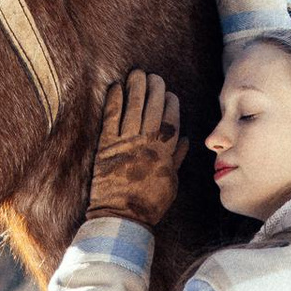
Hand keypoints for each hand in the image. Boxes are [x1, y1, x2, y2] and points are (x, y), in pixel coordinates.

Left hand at [87, 71, 185, 226]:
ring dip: (136, 88)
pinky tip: (116, 87)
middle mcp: (147, 144)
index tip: (170, 94)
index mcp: (164, 153)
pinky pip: (111, 117)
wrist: (121, 217)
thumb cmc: (148, 204)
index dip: (171, 105)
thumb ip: (176, 160)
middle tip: (155, 77)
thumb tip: (183, 141)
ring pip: (134, 108)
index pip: (171, 121)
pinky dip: (115, 100)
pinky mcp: (106, 145)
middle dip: (156, 90)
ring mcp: (126, 143)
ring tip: (137, 73)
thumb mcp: (170, 183)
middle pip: (154, 109)